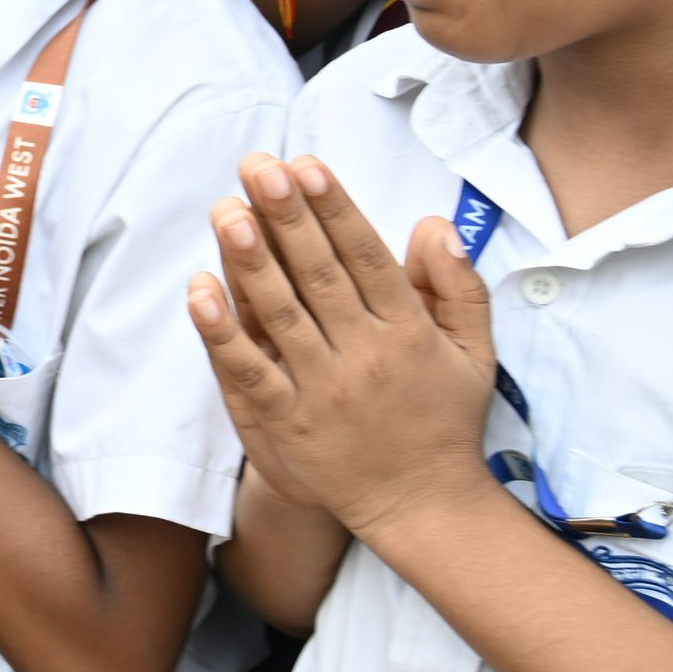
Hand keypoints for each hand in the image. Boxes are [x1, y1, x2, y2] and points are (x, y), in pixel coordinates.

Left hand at [188, 153, 499, 535]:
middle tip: (259, 166)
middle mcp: (366, 356)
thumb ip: (457, 287)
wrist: (424, 506)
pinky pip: (250, 370)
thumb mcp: (474, 353)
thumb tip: (435, 225)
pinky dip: (222, 332)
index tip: (308, 165)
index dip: (337, 210)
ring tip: (227, 211)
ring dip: (251, 263)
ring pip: (282, 315)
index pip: (368, 259)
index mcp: (410, 333)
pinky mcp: (288, 422)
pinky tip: (198, 290)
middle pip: (320, 275)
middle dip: (288, 217)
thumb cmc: (445, 419)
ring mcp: (323, 389)